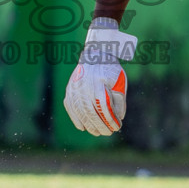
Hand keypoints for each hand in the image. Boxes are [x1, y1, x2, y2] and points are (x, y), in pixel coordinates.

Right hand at [63, 18, 136, 135]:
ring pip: (80, 112)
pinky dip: (75, 118)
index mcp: (99, 84)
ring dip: (89, 125)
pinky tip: (82, 127)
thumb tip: (118, 118)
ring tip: (97, 132)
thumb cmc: (110, 69)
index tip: (117, 127)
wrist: (94, 54)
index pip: (104, 107)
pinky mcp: (69, 89)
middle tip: (108, 133)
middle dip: (100, 126)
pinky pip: (70, 107)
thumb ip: (119, 100)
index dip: (110, 120)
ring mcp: (75, 88)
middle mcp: (84, 87)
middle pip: (91, 112)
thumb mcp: (119, 82)